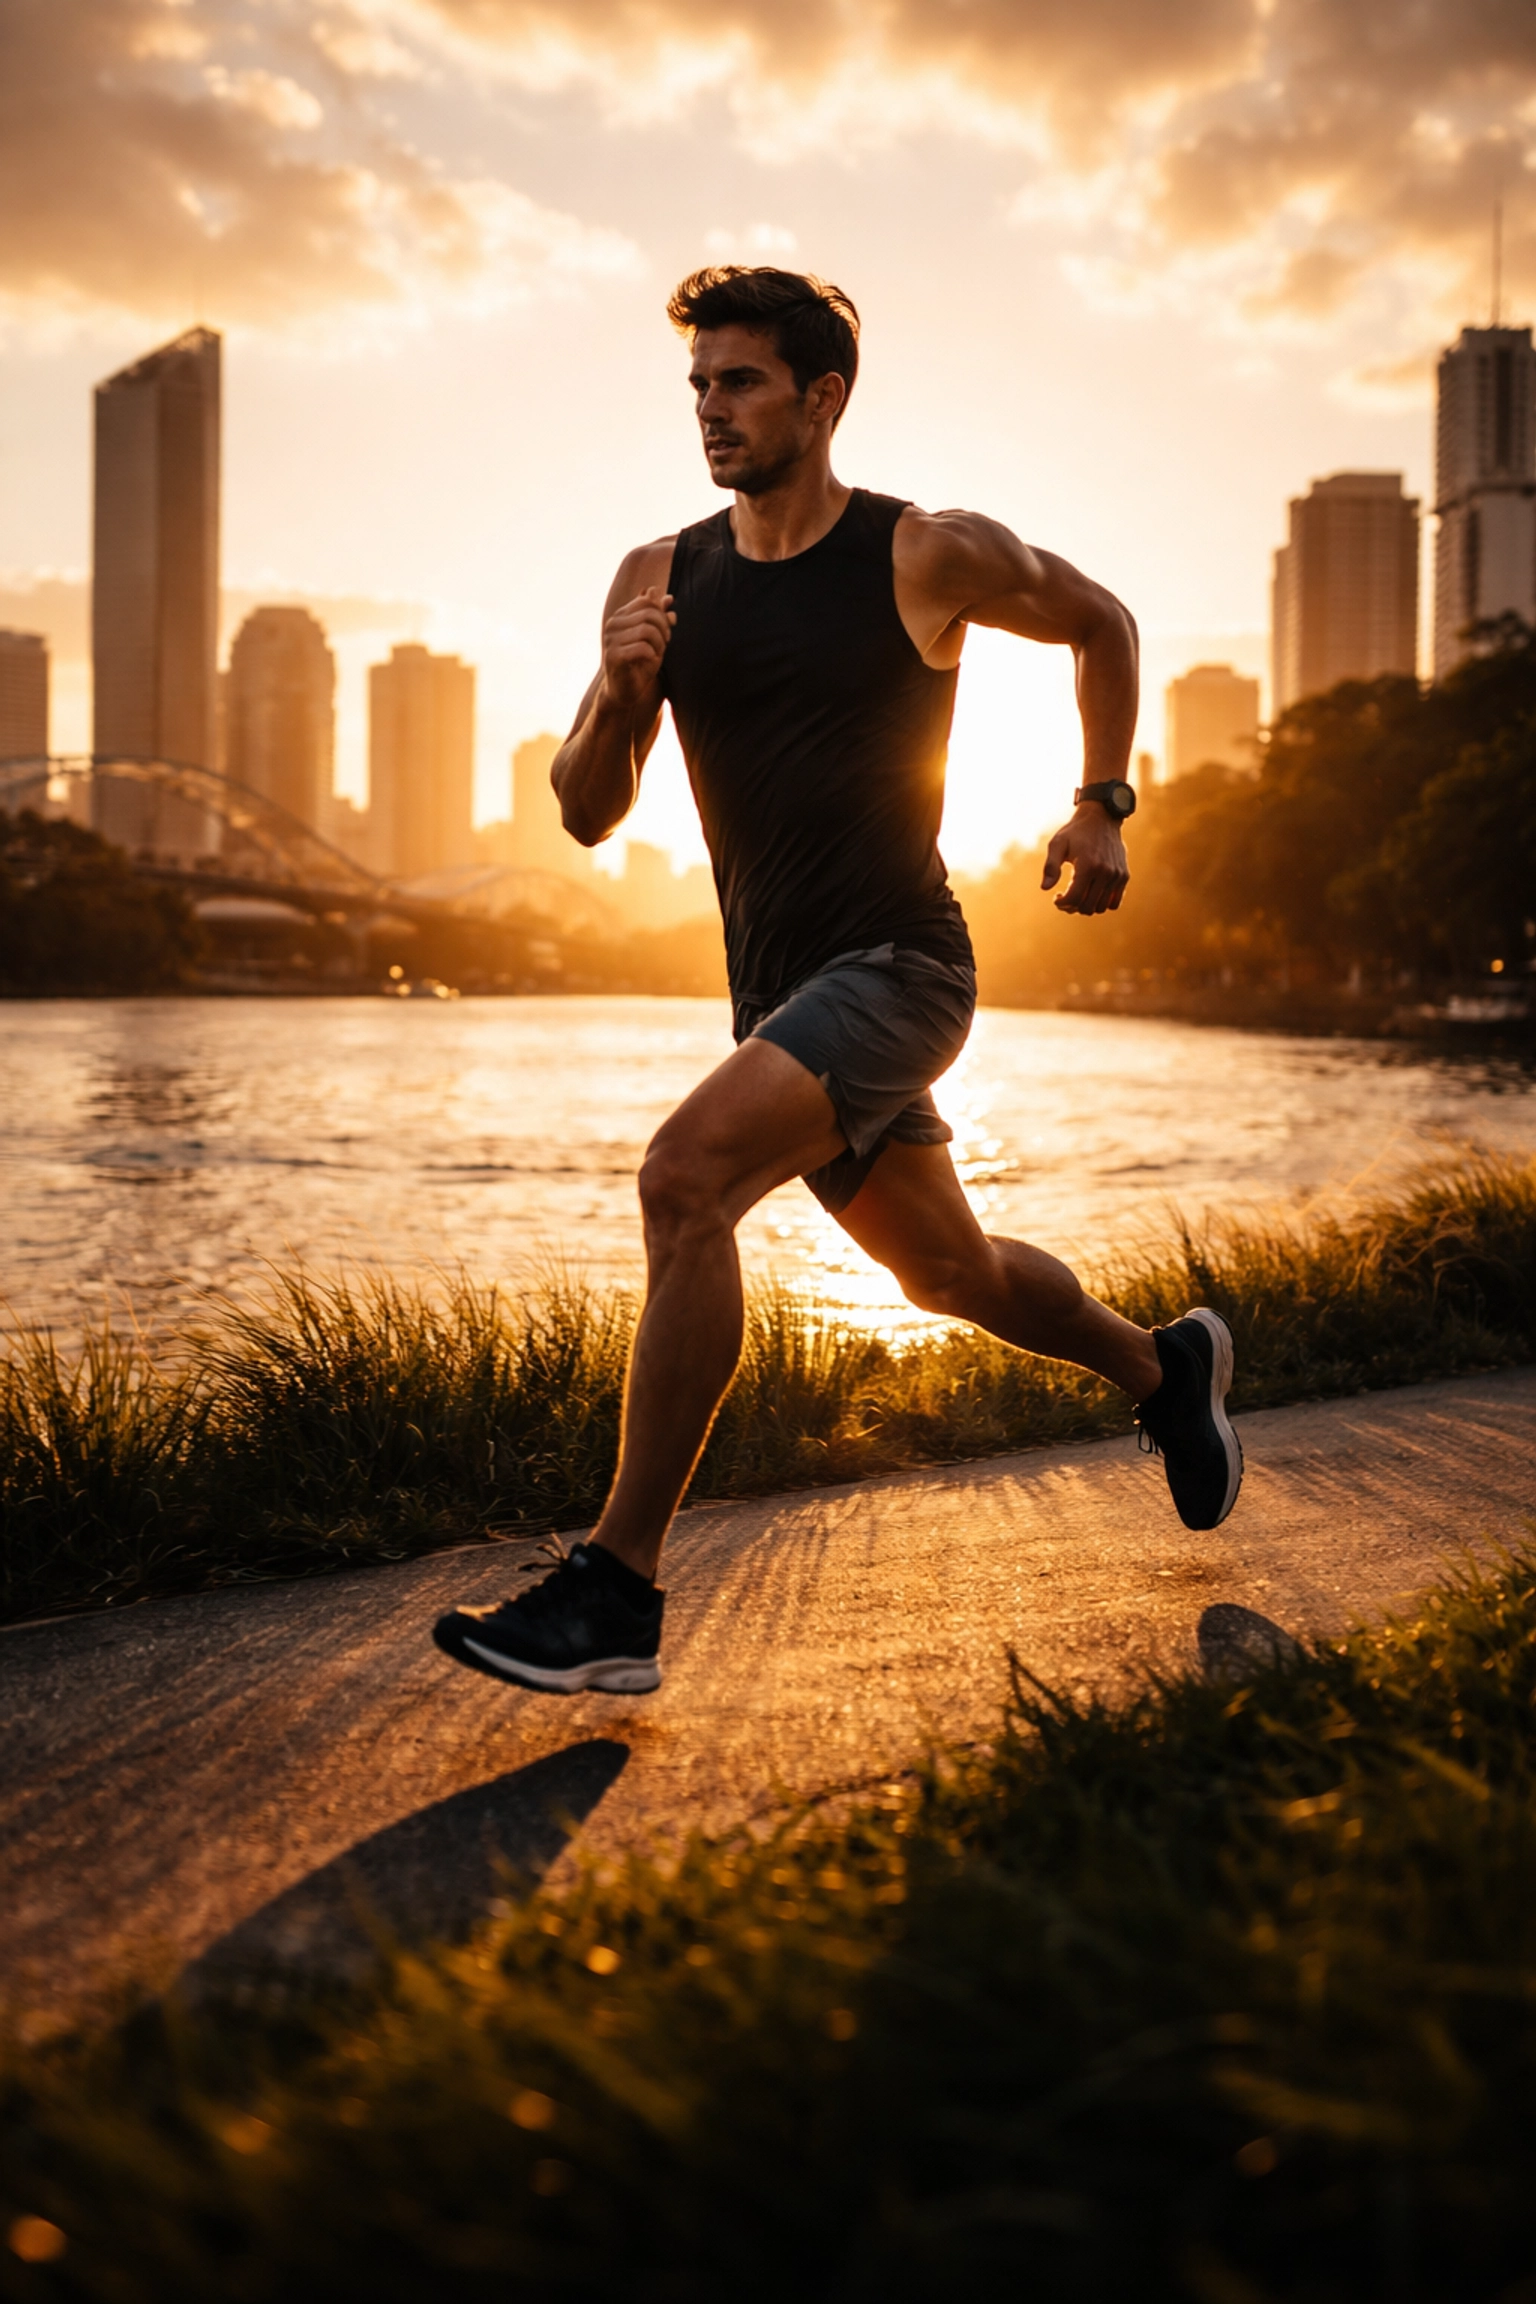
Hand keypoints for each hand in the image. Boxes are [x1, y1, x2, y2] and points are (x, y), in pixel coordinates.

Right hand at [601, 586, 674, 710]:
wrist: (625, 690)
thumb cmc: (640, 663)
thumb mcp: (655, 638)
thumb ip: (660, 617)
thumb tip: (669, 598)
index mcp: (620, 616)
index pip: (646, 602)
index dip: (662, 616)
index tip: (664, 633)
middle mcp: (612, 624)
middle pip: (649, 614)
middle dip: (663, 630)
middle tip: (664, 645)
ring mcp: (611, 640)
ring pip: (647, 630)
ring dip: (659, 644)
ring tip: (657, 654)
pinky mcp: (613, 656)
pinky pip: (642, 648)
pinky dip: (652, 655)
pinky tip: (650, 661)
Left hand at [1041, 805, 1128, 914]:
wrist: (1102, 818)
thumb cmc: (1075, 832)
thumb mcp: (1057, 844)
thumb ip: (1050, 866)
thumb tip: (1045, 888)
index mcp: (1088, 865)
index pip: (1074, 899)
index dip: (1062, 904)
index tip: (1056, 897)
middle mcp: (1105, 872)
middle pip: (1087, 907)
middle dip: (1072, 907)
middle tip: (1065, 897)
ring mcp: (1117, 875)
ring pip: (1101, 908)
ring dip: (1087, 906)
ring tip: (1078, 895)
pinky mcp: (1124, 876)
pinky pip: (1114, 903)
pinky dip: (1102, 903)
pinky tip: (1092, 893)